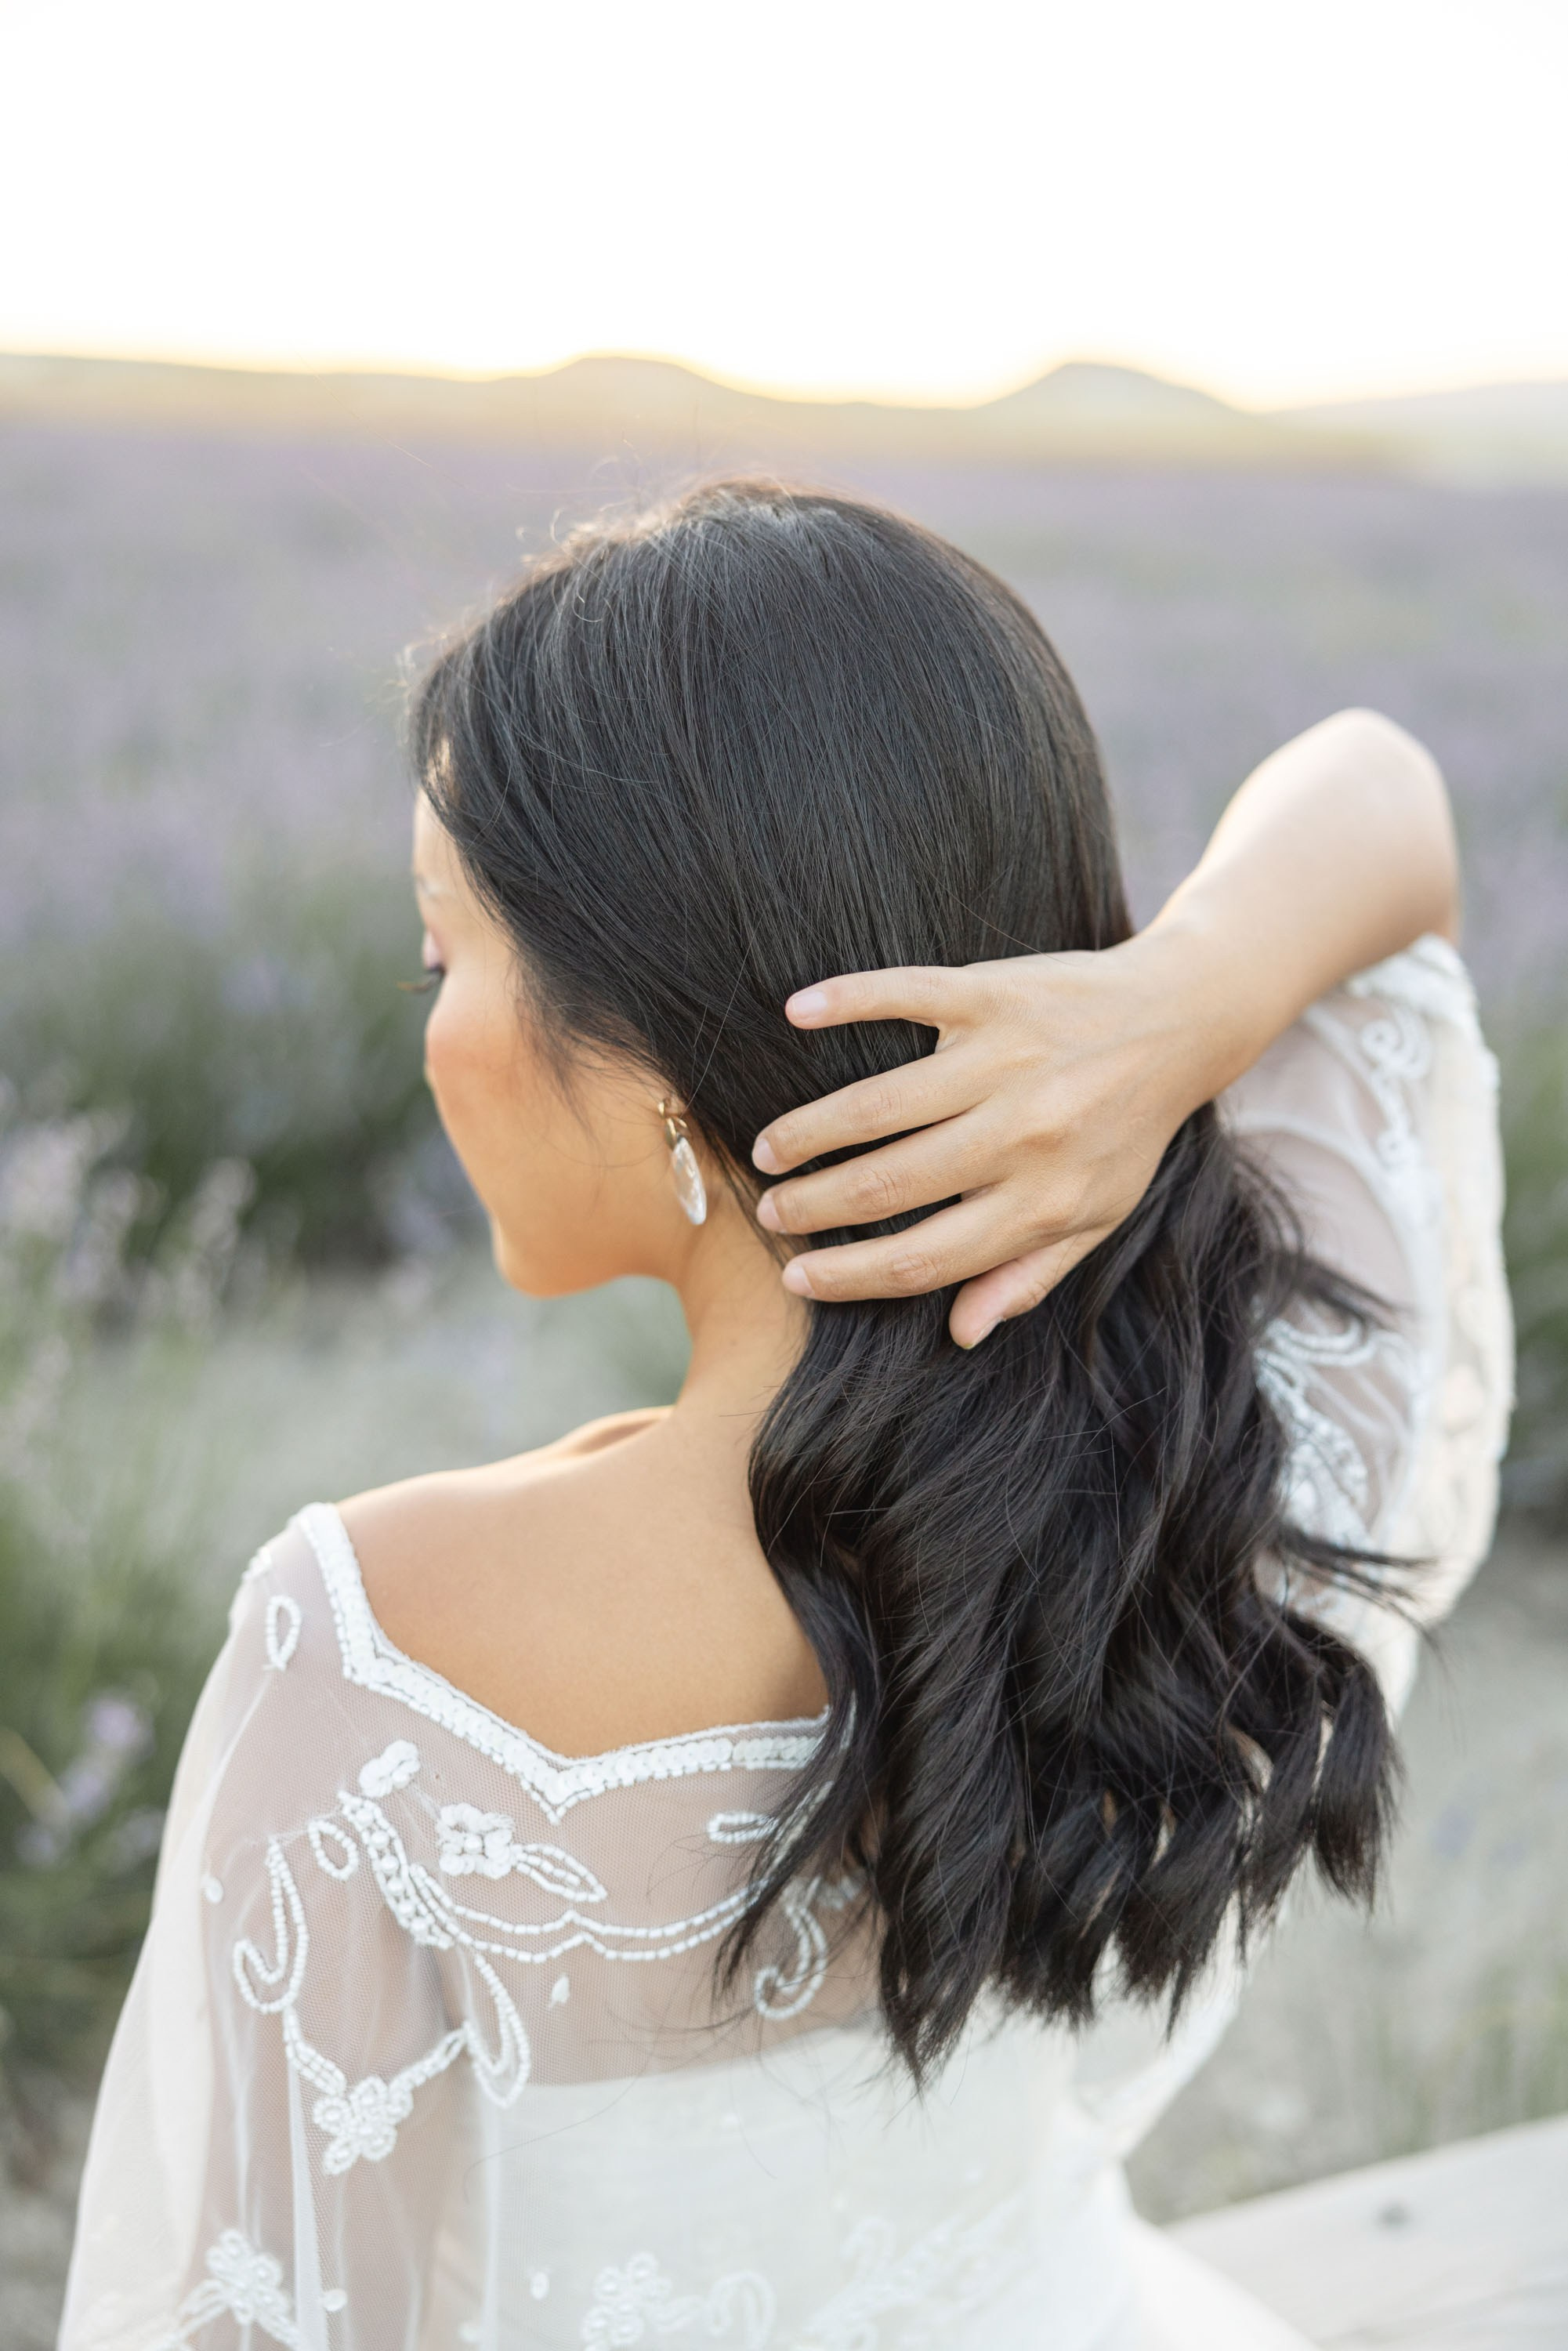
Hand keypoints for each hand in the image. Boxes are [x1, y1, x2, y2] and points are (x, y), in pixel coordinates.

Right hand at [751, 926, 1248, 1346]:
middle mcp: (1023, 1134)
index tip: (798, 1277)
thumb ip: (1028, 1275)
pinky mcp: (995, 993)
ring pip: (879, 1105)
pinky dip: (846, 1000)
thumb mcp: (1095, 1216)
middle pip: (889, 1184)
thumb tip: (959, 1334)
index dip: (851, 1276)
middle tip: (772, 1211)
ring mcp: (1006, 1059)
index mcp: (1044, 1201)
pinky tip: (796, 1013)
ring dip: (809, 1130)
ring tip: (767, 1150)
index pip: (926, 1257)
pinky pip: (906, 995)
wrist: (1180, 1021)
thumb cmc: (1126, 1130)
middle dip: (813, 1205)